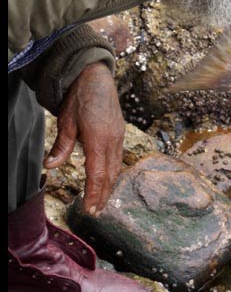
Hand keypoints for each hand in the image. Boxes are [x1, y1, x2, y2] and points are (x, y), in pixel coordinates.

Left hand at [45, 62, 124, 214]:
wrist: (97, 78)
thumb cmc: (80, 98)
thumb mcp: (66, 121)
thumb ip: (61, 146)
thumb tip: (49, 166)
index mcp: (99, 139)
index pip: (98, 173)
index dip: (94, 193)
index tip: (90, 208)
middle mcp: (113, 140)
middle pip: (110, 175)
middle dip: (103, 195)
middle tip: (96, 212)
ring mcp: (119, 137)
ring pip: (116, 168)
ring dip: (110, 186)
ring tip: (103, 201)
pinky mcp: (119, 133)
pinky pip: (118, 158)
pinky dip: (113, 173)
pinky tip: (108, 179)